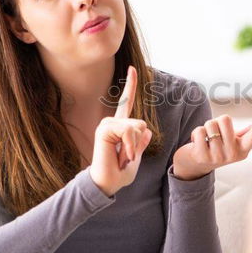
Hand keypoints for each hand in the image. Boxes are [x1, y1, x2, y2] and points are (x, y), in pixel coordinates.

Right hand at [90, 65, 152, 196]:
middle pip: (140, 123)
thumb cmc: (119, 174)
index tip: (131, 68)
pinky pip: (129, 131)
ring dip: (134, 146)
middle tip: (126, 157)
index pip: (126, 103)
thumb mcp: (135, 158)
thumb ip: (141, 144)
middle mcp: (112, 123)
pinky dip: (130, 146)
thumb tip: (147, 131)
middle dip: (139, 143)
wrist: (107, 184)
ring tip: (123, 157)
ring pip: (136, 127)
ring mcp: (107, 124)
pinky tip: (121, 155)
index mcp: (120, 128)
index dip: (130, 85)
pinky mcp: (104, 128)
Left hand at [171, 114, 251, 180]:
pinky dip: (196, 133)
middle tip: (215, 133)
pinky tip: (197, 143)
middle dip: (217, 122)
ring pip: (210, 124)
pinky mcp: (202, 157)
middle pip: (225, 120)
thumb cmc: (221, 147)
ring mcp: (217, 157)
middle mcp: (232, 155)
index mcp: (243, 150)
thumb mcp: (237, 140)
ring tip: (206, 139)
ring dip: (205, 128)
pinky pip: (199, 131)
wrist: (197, 165)